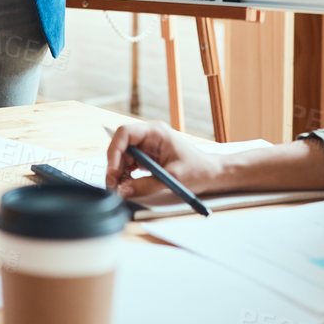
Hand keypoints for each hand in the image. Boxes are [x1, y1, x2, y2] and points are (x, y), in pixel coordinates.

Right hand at [104, 121, 226, 204]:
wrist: (211, 173)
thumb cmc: (197, 170)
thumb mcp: (172, 179)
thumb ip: (146, 185)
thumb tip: (123, 191)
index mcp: (155, 132)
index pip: (125, 133)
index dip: (114, 151)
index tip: (112, 171)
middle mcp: (149, 136)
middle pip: (121, 146)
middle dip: (115, 166)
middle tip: (113, 186)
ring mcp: (147, 146)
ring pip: (123, 156)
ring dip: (119, 173)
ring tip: (121, 189)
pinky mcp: (147, 157)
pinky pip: (129, 164)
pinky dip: (126, 176)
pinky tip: (128, 186)